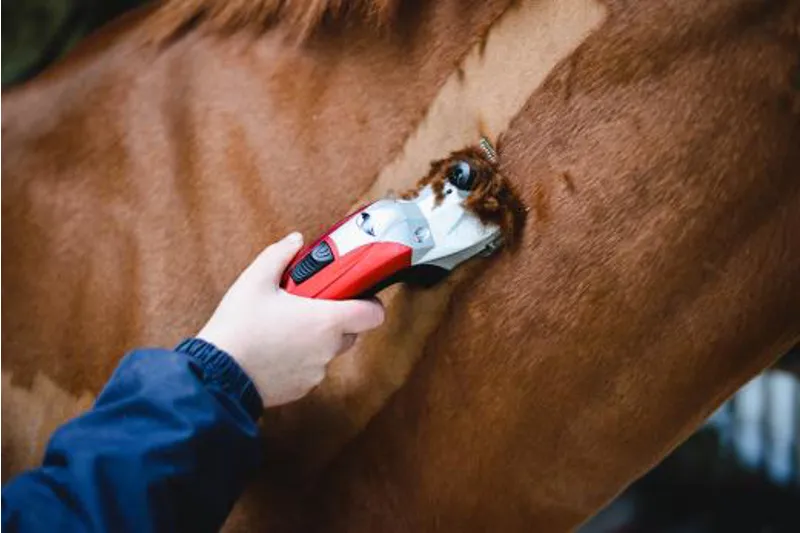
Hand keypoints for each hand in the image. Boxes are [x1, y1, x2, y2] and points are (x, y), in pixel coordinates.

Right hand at [197, 232, 384, 406]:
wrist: (217, 374)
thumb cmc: (238, 328)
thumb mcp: (255, 281)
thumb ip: (280, 255)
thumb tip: (295, 241)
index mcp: (326, 321)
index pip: (373, 314)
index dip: (369, 302)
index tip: (355, 294)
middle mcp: (328, 349)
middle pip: (351, 331)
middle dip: (336, 318)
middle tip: (310, 305)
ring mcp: (316, 372)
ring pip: (328, 351)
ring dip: (316, 339)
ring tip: (285, 327)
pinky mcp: (301, 389)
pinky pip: (310, 369)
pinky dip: (300, 359)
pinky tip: (275, 349)